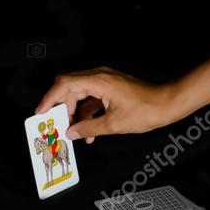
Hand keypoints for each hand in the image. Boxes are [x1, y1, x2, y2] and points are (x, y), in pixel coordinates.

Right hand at [35, 67, 184, 142]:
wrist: (168, 104)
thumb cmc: (147, 109)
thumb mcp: (113, 125)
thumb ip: (88, 128)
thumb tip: (71, 132)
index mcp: (98, 81)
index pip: (64, 85)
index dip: (49, 99)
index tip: (41, 112)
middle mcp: (100, 76)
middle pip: (69, 88)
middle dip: (61, 107)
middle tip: (56, 124)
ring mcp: (106, 81)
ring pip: (80, 94)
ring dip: (75, 113)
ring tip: (75, 132)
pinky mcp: (111, 88)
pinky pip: (92, 98)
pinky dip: (88, 112)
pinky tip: (88, 130)